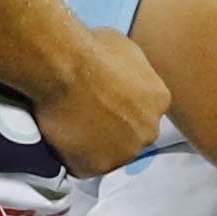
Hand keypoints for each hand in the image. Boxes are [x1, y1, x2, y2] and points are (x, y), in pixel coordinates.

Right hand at [41, 27, 169, 176]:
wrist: (63, 69)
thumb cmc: (89, 49)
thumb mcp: (123, 48)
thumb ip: (129, 70)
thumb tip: (118, 72)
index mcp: (159, 100)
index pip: (145, 111)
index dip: (122, 107)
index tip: (102, 102)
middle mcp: (149, 130)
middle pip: (131, 136)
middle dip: (111, 129)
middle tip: (83, 116)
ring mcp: (123, 152)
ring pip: (108, 154)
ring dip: (92, 146)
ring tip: (67, 128)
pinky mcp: (96, 167)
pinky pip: (82, 166)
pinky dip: (70, 157)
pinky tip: (57, 140)